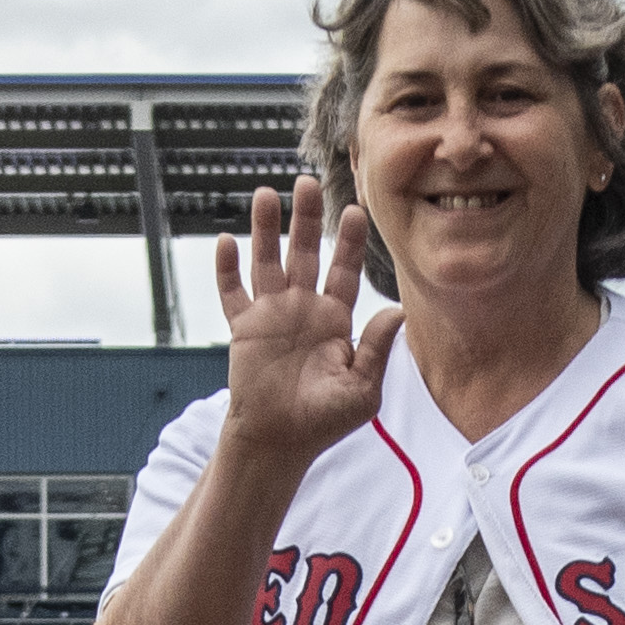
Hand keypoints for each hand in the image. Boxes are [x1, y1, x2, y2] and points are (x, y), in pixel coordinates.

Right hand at [214, 176, 403, 469]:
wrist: (280, 441)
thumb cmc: (324, 421)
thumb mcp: (362, 390)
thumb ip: (375, 349)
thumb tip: (397, 311)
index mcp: (335, 320)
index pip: (345, 271)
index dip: (349, 242)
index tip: (356, 211)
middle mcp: (303, 309)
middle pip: (305, 253)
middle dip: (307, 219)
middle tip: (308, 183)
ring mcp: (271, 315)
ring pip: (267, 261)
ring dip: (265, 229)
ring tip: (265, 194)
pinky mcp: (243, 328)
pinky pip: (232, 292)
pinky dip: (227, 268)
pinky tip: (227, 241)